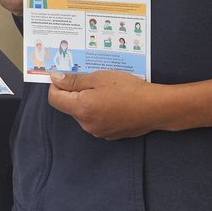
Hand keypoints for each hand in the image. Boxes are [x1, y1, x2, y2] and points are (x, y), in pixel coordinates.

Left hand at [48, 70, 166, 139]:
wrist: (156, 108)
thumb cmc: (129, 90)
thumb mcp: (99, 78)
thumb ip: (74, 80)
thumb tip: (55, 79)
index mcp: (81, 109)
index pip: (54, 98)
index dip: (57, 85)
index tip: (66, 76)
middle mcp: (86, 124)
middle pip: (69, 105)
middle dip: (75, 92)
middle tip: (93, 79)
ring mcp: (98, 131)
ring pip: (83, 112)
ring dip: (88, 101)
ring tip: (107, 90)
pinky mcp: (109, 134)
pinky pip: (96, 119)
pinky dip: (100, 109)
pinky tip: (114, 101)